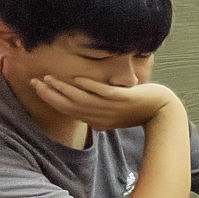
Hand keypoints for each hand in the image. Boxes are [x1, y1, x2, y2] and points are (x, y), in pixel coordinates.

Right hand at [32, 77, 179, 130]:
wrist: (163, 111)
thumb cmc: (139, 111)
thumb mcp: (115, 115)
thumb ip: (100, 114)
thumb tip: (88, 120)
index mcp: (97, 120)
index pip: (68, 110)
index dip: (51, 99)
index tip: (37, 86)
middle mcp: (101, 116)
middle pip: (69, 105)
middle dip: (51, 93)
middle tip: (35, 81)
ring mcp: (112, 108)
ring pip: (82, 99)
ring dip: (64, 88)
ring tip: (50, 77)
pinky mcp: (123, 99)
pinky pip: (102, 92)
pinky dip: (89, 86)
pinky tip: (77, 79)